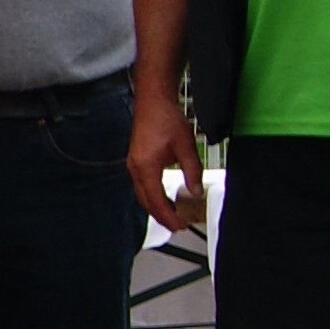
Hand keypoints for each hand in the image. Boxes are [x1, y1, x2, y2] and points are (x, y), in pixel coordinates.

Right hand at [128, 87, 205, 234]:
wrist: (152, 102)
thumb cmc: (166, 120)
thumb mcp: (186, 146)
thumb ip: (192, 171)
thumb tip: (196, 192)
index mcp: (146, 168)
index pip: (156, 200)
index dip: (168, 216)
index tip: (180, 226)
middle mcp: (136, 169)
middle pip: (145, 201)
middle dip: (161, 216)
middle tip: (178, 225)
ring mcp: (134, 165)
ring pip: (142, 194)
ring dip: (155, 207)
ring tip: (172, 214)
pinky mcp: (136, 161)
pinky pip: (141, 185)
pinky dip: (152, 196)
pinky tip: (163, 196)